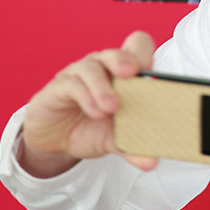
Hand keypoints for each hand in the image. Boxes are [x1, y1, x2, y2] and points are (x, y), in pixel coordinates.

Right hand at [18, 31, 158, 176]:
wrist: (55, 141)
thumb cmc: (91, 128)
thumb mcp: (115, 139)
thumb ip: (133, 147)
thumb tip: (151, 162)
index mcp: (122, 74)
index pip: (138, 47)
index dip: (147, 56)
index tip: (154, 76)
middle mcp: (102, 68)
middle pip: (116, 51)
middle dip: (127, 60)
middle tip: (133, 75)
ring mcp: (79, 74)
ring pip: (93, 65)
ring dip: (104, 87)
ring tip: (111, 108)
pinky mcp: (59, 86)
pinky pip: (72, 84)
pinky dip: (86, 97)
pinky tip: (94, 112)